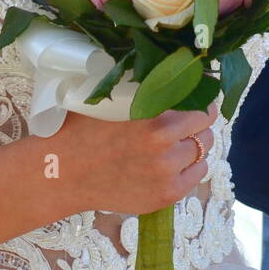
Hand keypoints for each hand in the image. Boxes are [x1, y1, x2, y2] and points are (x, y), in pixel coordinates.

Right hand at [51, 103, 216, 213]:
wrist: (61, 173)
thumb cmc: (81, 131)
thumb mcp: (112, 101)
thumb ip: (146, 92)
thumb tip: (175, 74)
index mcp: (153, 119)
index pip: (200, 105)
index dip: (200, 100)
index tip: (197, 98)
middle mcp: (164, 147)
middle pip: (206, 129)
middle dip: (199, 123)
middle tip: (187, 121)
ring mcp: (167, 174)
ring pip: (204, 151)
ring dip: (196, 144)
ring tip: (179, 142)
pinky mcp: (166, 195)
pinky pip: (197, 175)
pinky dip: (192, 166)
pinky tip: (176, 162)